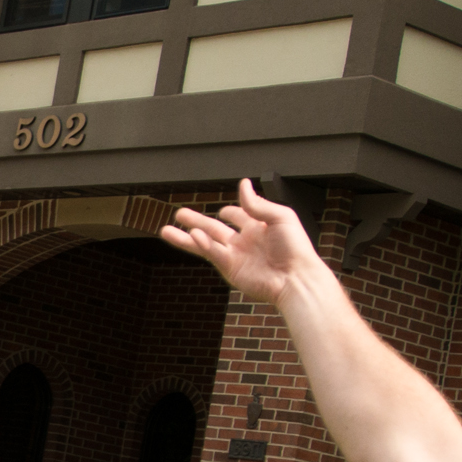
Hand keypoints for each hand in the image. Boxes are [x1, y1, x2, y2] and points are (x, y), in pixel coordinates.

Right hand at [159, 178, 331, 304]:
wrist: (296, 279)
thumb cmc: (295, 248)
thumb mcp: (280, 216)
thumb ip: (257, 203)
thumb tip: (243, 183)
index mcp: (258, 226)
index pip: (238, 215)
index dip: (231, 211)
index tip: (227, 211)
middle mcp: (244, 241)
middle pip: (214, 228)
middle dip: (196, 220)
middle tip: (179, 213)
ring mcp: (235, 256)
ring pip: (205, 242)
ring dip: (185, 236)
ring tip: (164, 230)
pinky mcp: (230, 269)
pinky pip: (211, 253)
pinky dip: (201, 243)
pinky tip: (193, 235)